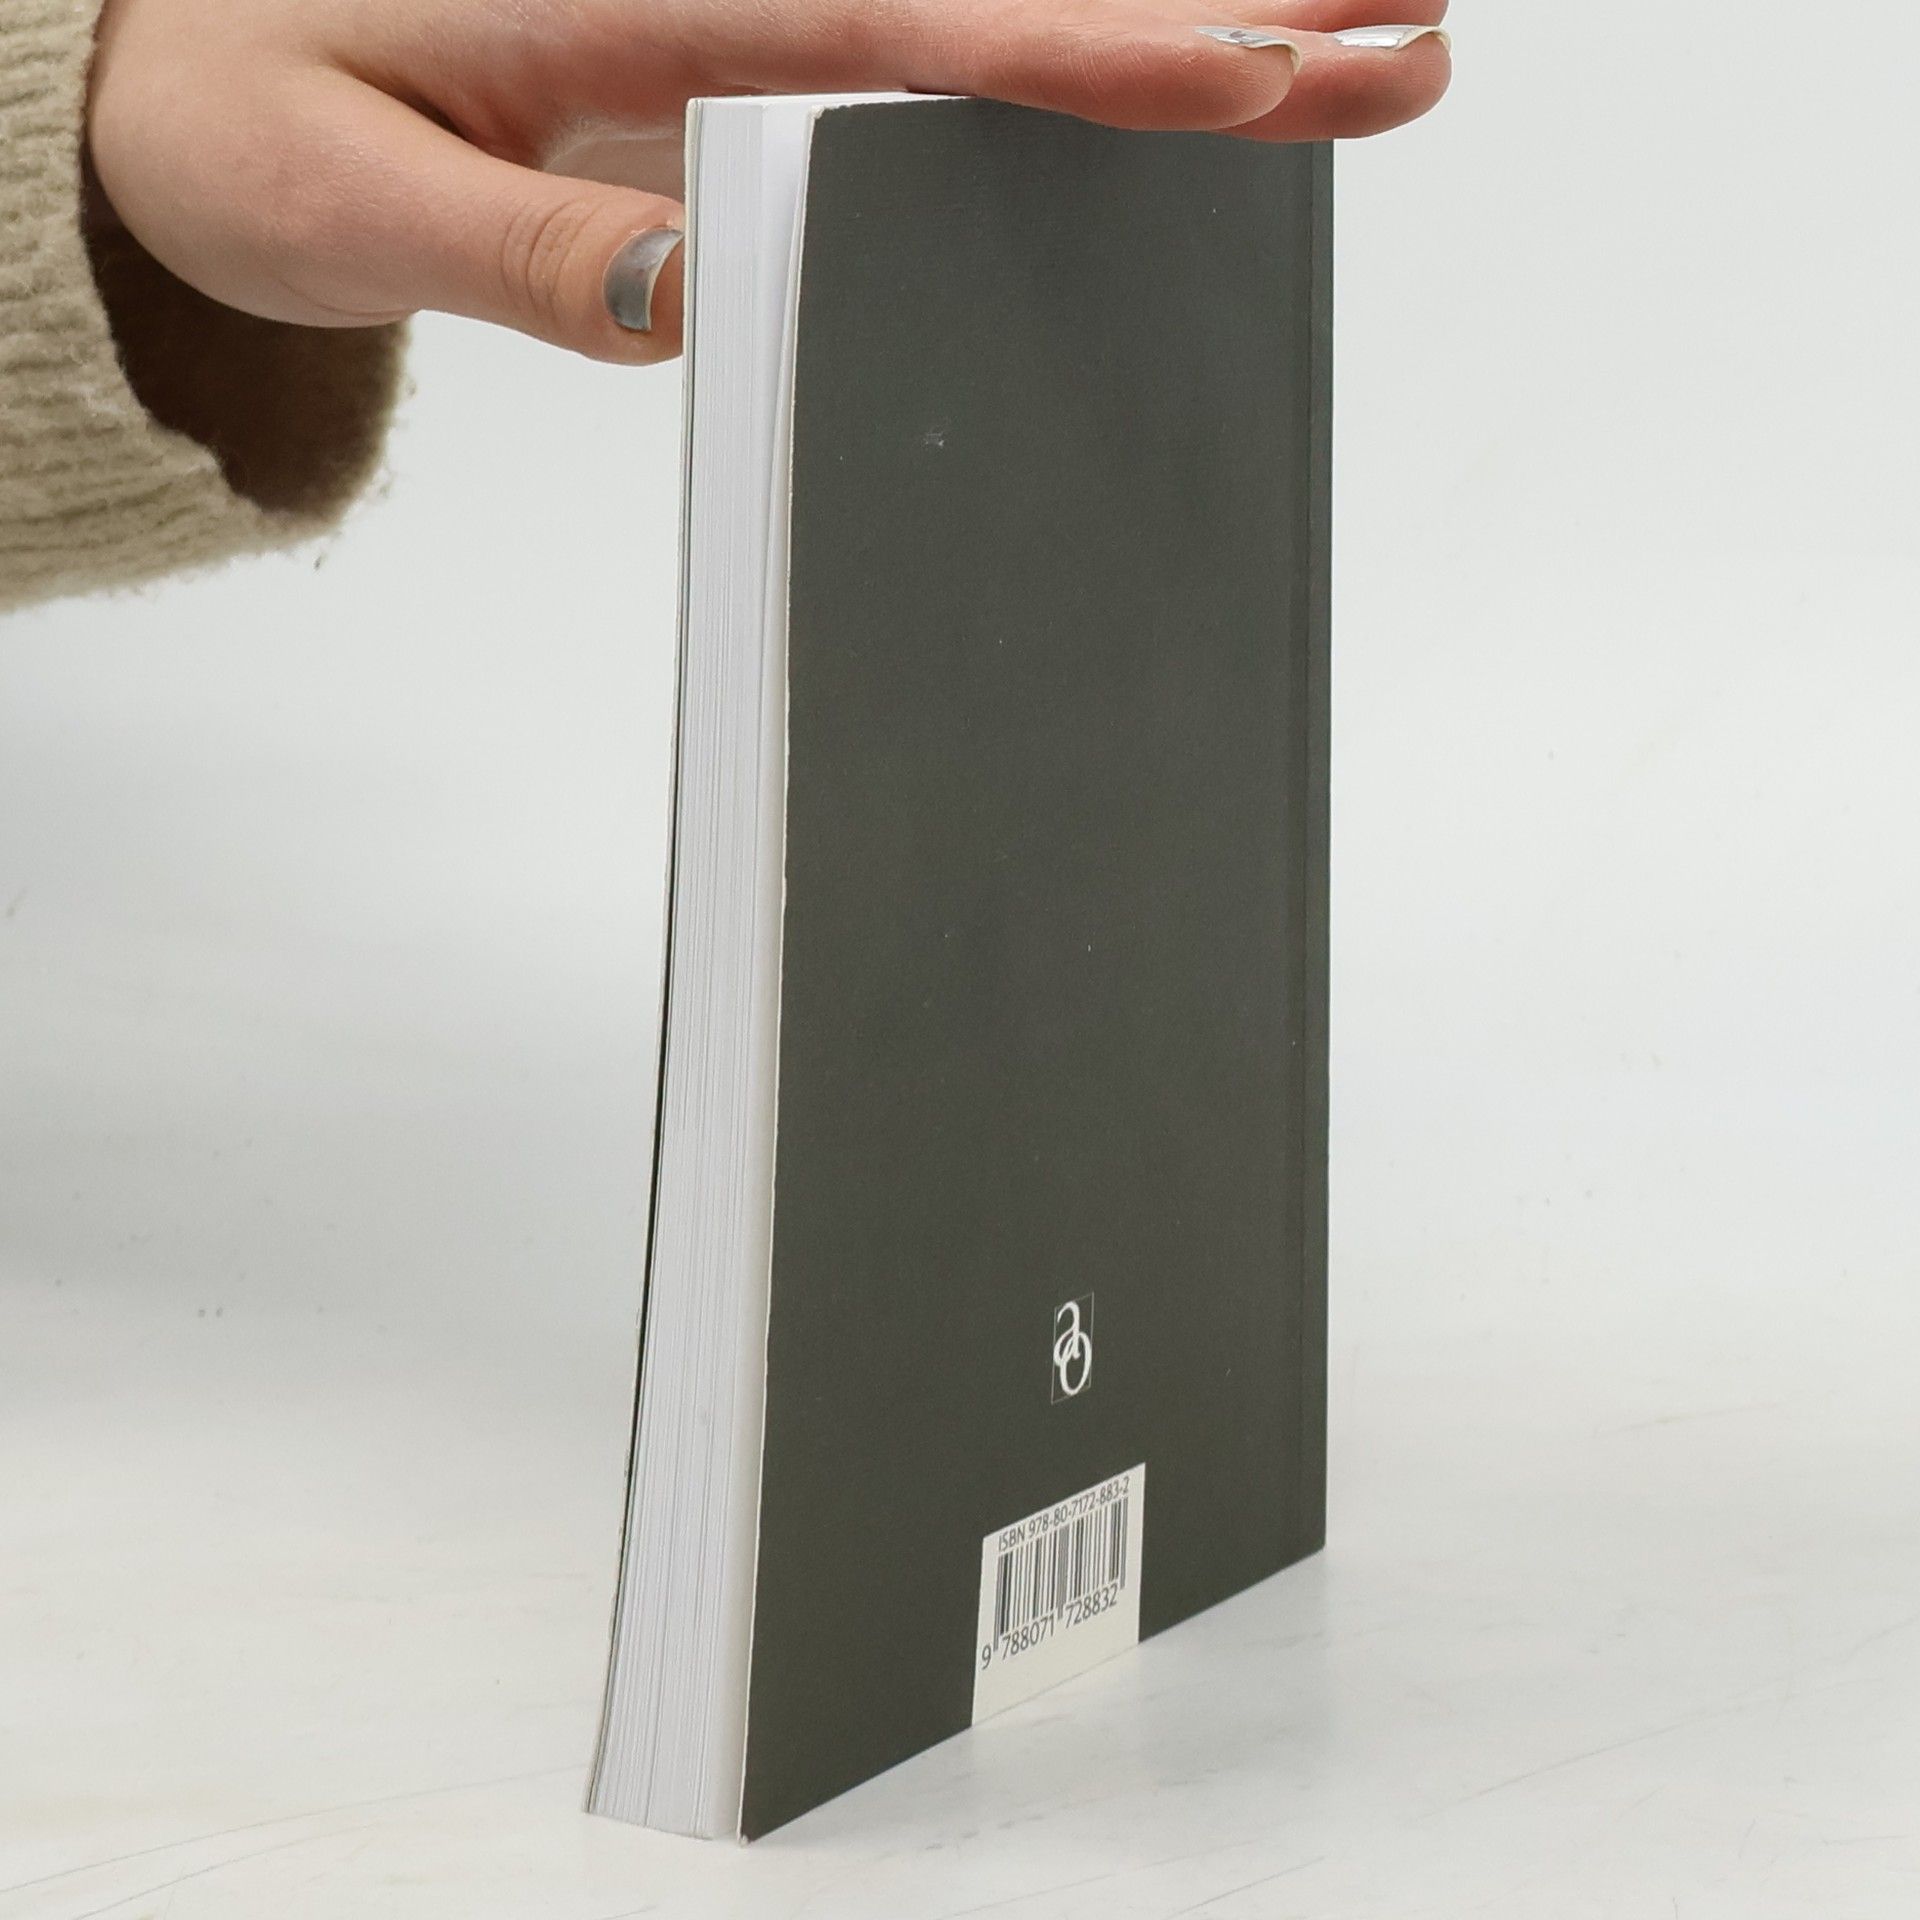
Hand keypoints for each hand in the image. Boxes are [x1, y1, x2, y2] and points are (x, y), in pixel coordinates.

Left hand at [87, 0, 1448, 364]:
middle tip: (1402, 40)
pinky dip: (1065, 44)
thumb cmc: (240, 105)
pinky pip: (933, 39)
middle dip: (1218, 7)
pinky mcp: (745, 37)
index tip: (1248, 68)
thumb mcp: (337, 191)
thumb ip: (516, 247)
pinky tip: (1177, 57)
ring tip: (1367, 33)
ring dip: (1185, 10)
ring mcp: (746, 0)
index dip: (1090, 49)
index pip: (910, 26)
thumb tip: (687, 301)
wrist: (180, 68)